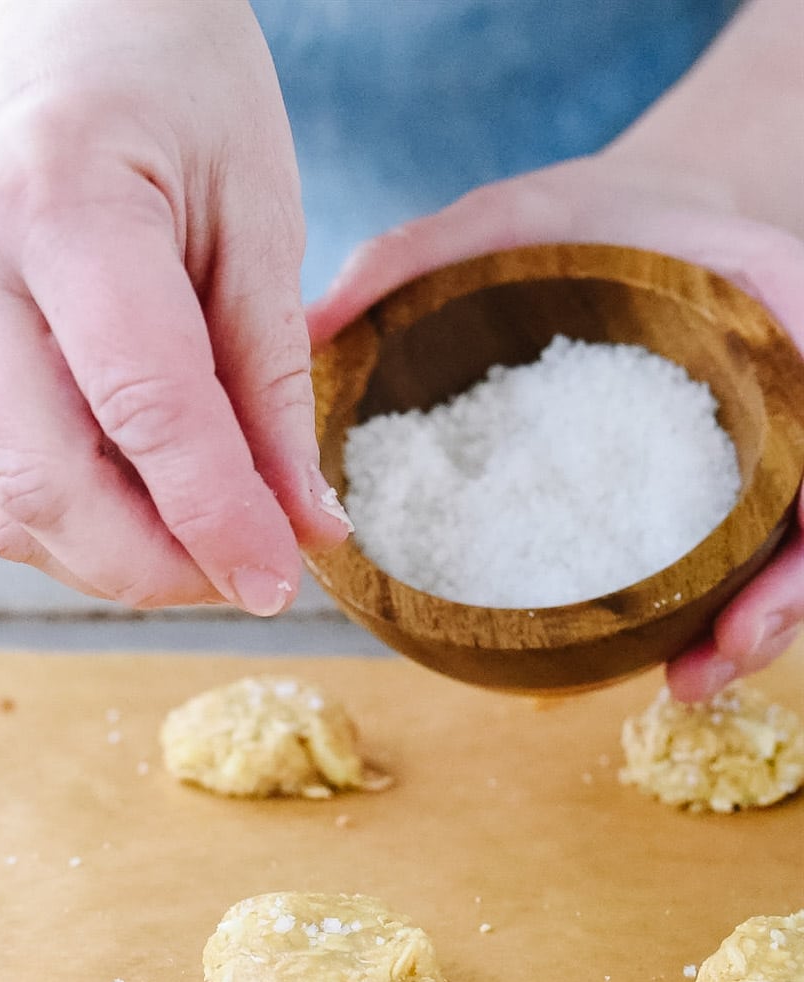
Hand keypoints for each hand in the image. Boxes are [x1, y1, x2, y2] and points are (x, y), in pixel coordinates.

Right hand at [0, 0, 347, 613]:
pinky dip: (77, 522)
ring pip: (4, 505)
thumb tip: (301, 530)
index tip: (280, 584)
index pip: (141, 406)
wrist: (61, 15)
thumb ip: (272, 381)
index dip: (216, 518)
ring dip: (114, 557)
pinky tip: (146, 503)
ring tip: (206, 539)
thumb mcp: (258, 211)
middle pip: (41, 485)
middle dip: (153, 566)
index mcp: (52, 191)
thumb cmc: (177, 85)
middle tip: (245, 577)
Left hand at [307, 154, 803, 699]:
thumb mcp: (510, 216)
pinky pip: (741, 556)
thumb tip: (310, 327)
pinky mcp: (728, 487)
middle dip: (777, 596)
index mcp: (765, 311)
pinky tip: (668, 663)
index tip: (769, 567)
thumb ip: (419, 258)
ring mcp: (763, 445)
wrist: (647, 216)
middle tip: (709, 662)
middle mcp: (783, 387)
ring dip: (751, 627)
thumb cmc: (590, 214)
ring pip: (787, 549)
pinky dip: (716, 611)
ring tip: (686, 683)